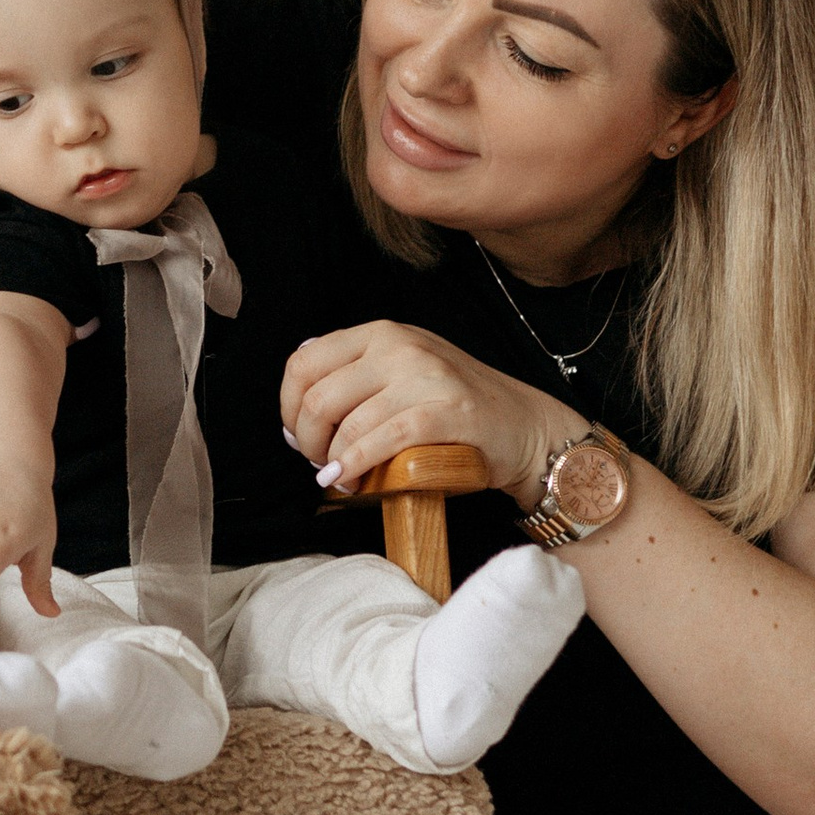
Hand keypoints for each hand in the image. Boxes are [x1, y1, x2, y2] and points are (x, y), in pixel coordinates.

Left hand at [279, 321, 574, 505]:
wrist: (526, 427)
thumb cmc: (458, 408)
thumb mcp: (403, 373)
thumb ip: (356, 378)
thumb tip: (297, 410)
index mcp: (381, 333)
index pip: (304, 361)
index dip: (288, 405)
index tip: (295, 435)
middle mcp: (399, 346)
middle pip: (318, 395)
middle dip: (307, 439)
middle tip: (318, 463)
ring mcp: (425, 376)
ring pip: (347, 421)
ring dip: (331, 459)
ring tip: (338, 478)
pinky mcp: (446, 411)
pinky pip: (382, 440)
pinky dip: (356, 465)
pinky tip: (349, 481)